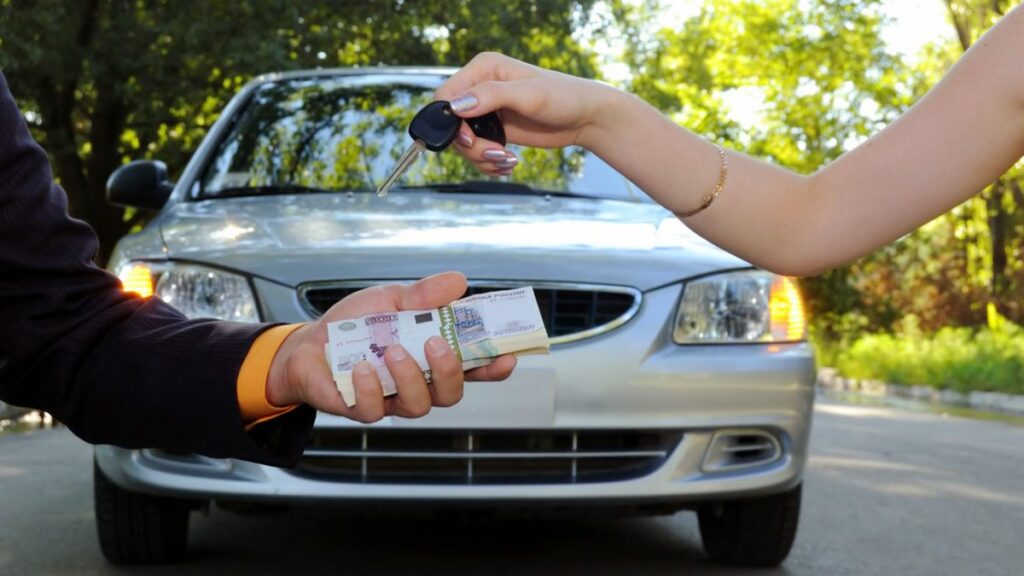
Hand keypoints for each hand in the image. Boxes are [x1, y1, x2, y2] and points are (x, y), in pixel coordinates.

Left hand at [264, 271, 516, 422]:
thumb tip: (459, 281)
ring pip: (418, 405)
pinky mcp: (362, 409)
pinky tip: (362, 368)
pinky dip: (371, 388)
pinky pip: (374, 410)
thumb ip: (424, 296)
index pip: (473, 367)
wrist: (309, 343)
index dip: (493, 367)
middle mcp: (419, 384)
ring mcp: (392, 400)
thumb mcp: (391, 300)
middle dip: (450, 372)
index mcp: (432, 357)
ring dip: (410, 378)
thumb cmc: (357, 324)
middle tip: (436, 345)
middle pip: (452, 393)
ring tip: (392, 351)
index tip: (507, 357)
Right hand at [434, 52, 619, 175]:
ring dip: (481, 158)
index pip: (445, 96)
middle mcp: (480, 87)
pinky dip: (488, 163)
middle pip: (451, 124)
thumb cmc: (563, 97)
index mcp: (483, 69)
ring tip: (506, 161)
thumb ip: (491, 96)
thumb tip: (456, 106)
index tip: (471, 138)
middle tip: (495, 154)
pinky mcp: (495, 129)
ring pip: (462, 142)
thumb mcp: (528, 95)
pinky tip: (508, 163)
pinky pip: (476, 151)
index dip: (451, 122)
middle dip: (470, 146)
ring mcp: (486, 110)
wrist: (585, 118)